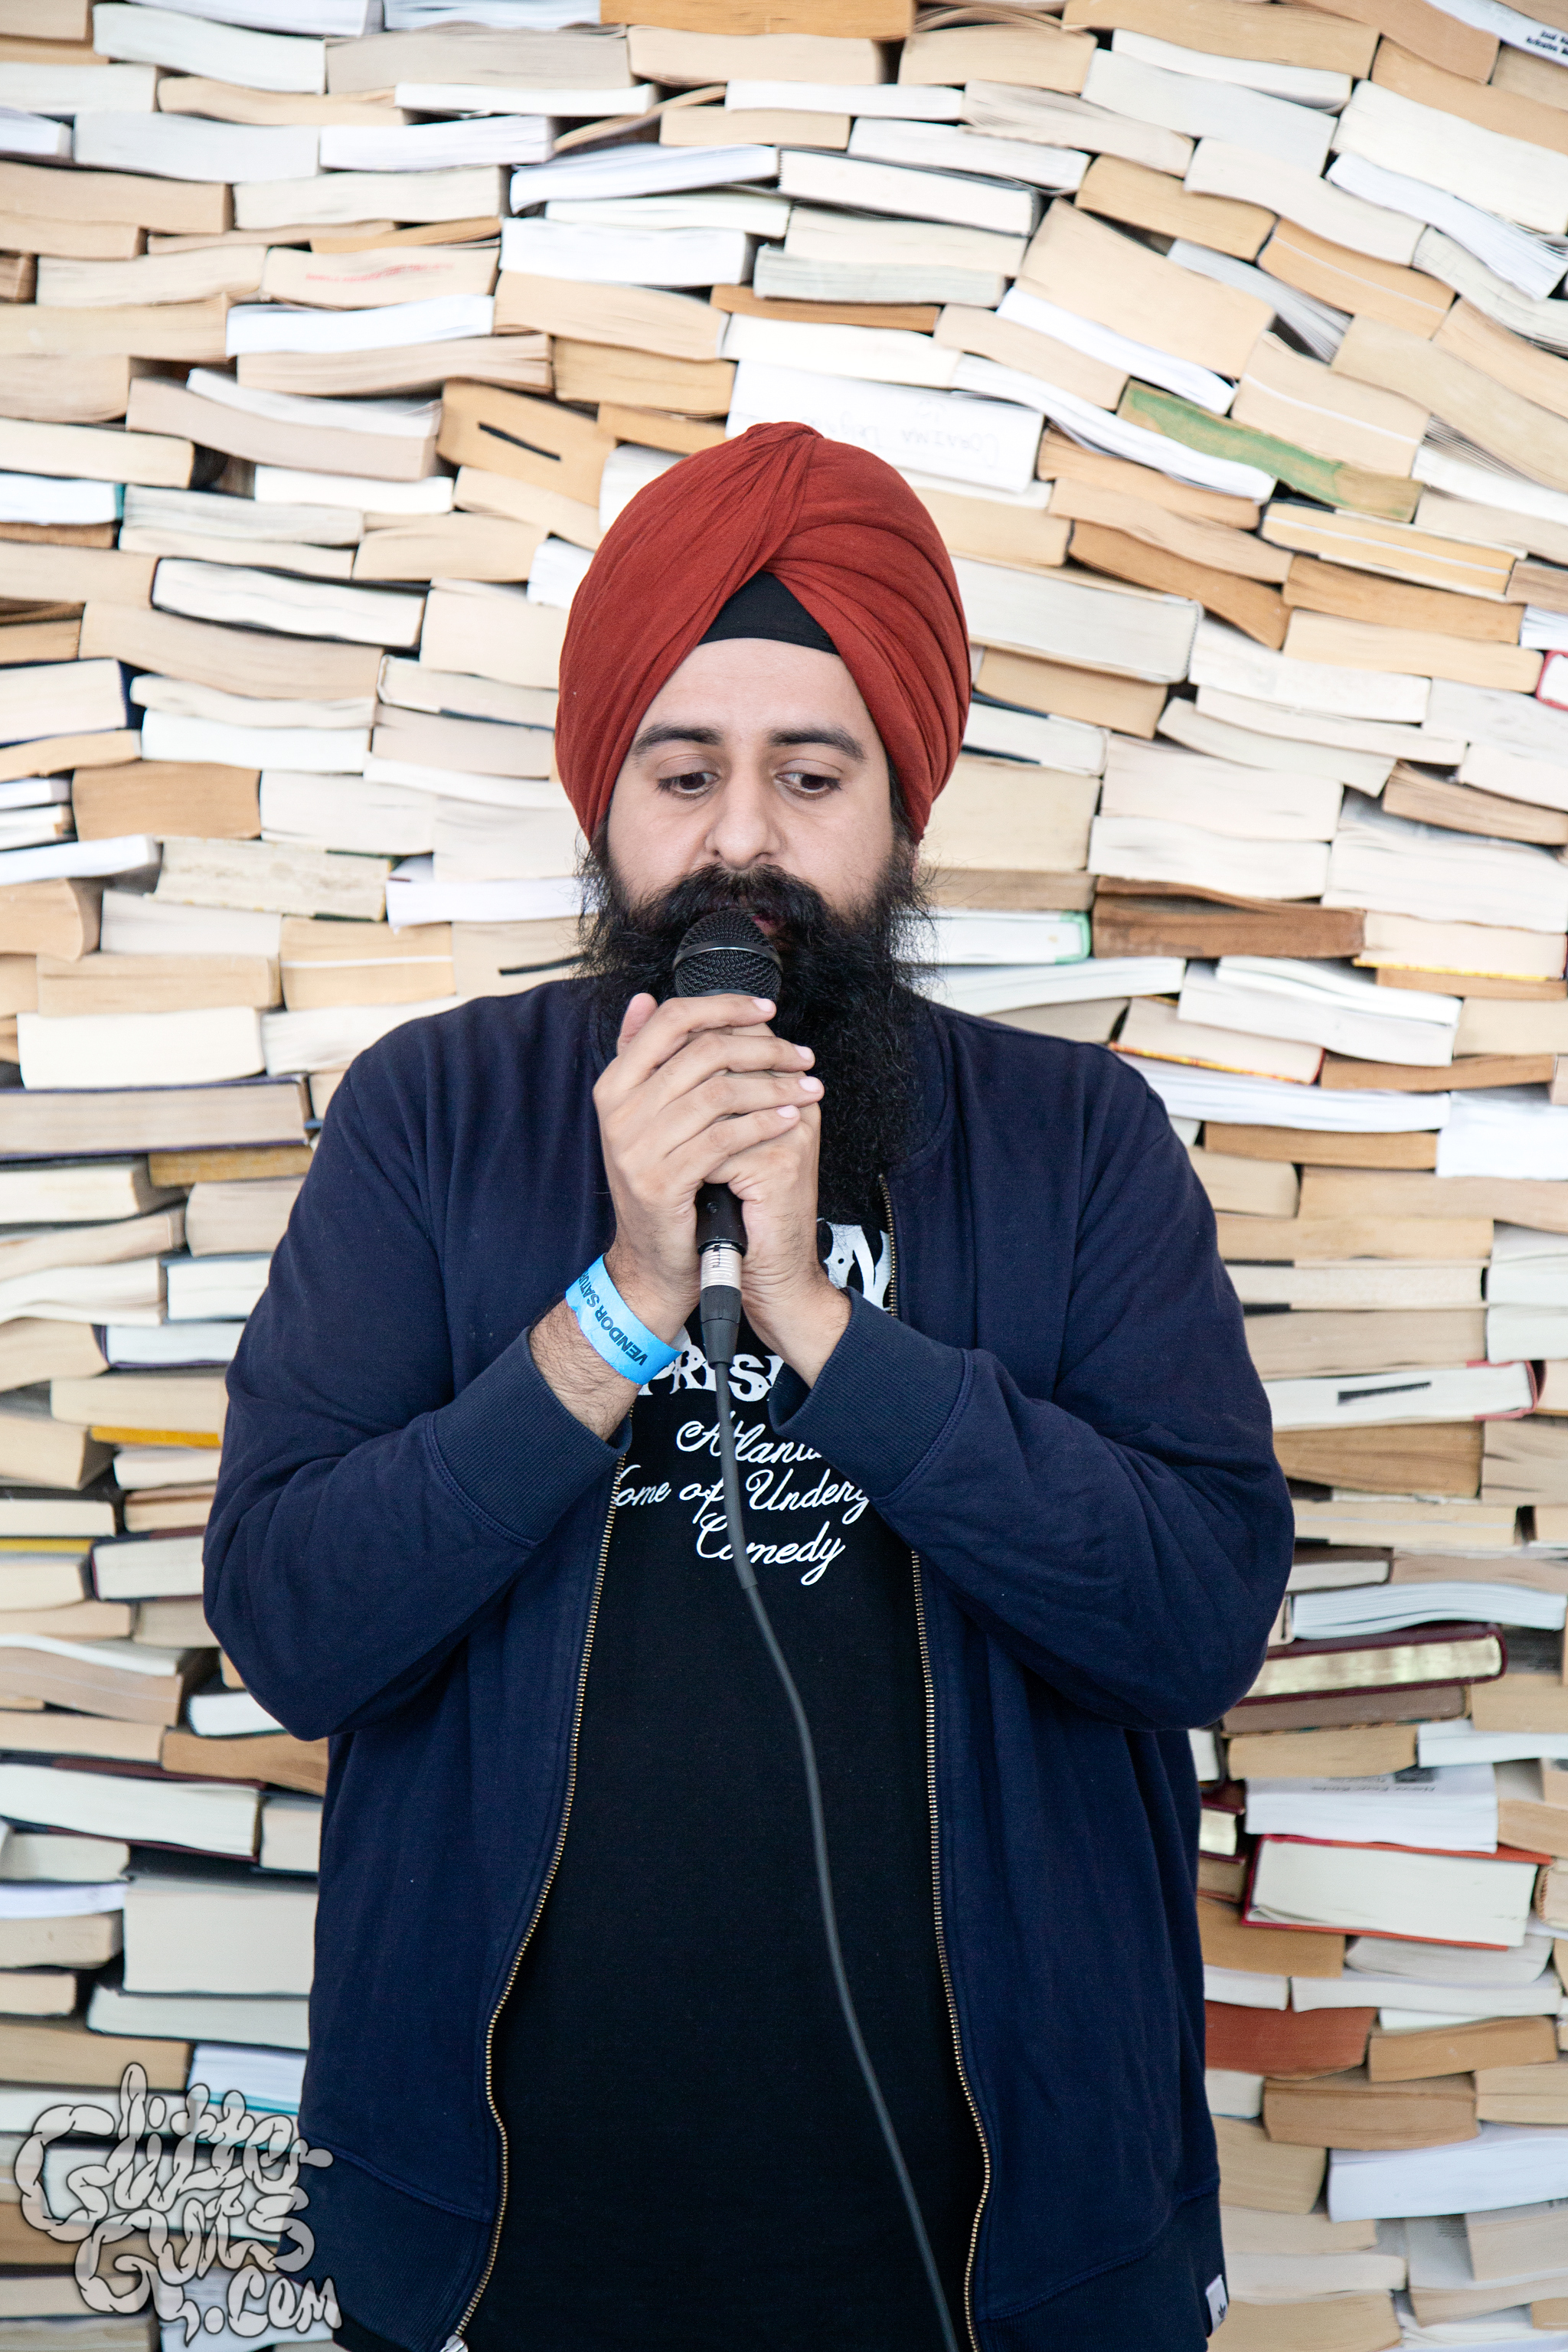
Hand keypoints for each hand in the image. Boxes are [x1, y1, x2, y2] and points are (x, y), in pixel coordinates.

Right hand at [593, 991, 827, 1350]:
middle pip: (702, 1051)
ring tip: (807, 1087)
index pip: (671, 1020)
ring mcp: (635, 1147)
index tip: (766, 1009)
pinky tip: (789, 1119)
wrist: (654, 1259)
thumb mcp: (646, 1117)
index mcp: (615, 1085)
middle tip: (802, 1055)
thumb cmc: (664, 1182)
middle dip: (764, 1047)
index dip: (724, 1006)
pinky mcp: (661, 1181)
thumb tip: (644, 999)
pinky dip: (762, 1123)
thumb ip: (645, 1059)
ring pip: (719, 1092)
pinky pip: (723, 1138)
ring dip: (774, 1085)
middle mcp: (618, 1111)